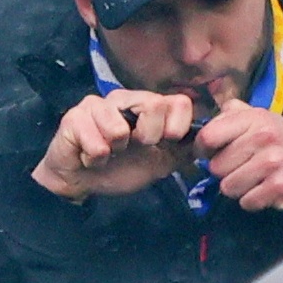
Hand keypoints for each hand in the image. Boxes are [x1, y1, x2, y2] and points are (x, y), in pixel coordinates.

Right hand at [31, 88, 195, 200]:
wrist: (82, 183)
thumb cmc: (122, 169)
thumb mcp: (162, 162)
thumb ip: (184, 149)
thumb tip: (209, 141)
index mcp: (147, 106)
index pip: (178, 102)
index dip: (178, 126)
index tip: (167, 143)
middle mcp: (123, 99)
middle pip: (153, 104)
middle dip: (149, 136)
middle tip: (135, 147)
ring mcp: (96, 105)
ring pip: (120, 127)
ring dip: (116, 150)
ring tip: (108, 152)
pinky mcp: (73, 118)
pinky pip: (96, 142)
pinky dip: (96, 158)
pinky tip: (90, 157)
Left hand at [193, 103, 282, 221]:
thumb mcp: (270, 124)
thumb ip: (239, 115)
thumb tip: (214, 108)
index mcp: (257, 118)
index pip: (208, 135)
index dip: (204, 149)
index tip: (214, 154)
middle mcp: (265, 136)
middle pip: (215, 166)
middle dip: (227, 173)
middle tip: (249, 170)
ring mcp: (273, 161)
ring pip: (228, 186)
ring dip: (241, 189)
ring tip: (260, 181)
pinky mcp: (280, 186)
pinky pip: (246, 201)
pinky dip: (254, 202)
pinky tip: (270, 193)